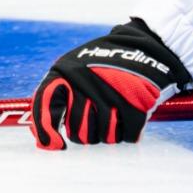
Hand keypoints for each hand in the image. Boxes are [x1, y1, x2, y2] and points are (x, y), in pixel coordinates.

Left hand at [30, 20, 191, 149]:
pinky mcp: (136, 106)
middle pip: (78, 133)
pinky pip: (126, 136)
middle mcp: (87, 84)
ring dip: (110, 131)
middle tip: (98, 115)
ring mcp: (112, 96)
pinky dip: (129, 130)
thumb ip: (56, 98)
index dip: (45, 131)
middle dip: (88, 130)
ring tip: (116, 111)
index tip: (54, 145)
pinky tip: (130, 113)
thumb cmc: (106, 63)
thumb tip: (46, 141)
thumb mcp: (75, 68)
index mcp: (67, 72)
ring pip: (103, 137)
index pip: (46, 105)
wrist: (147, 46)